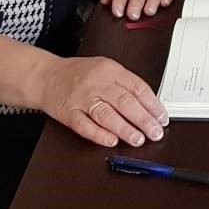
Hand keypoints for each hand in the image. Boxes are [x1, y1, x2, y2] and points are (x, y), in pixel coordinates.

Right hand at [35, 53, 168, 147]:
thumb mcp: (105, 68)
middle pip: (125, 102)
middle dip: (143, 119)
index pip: (137, 87)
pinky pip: (85, 126)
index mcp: (110, 70)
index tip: (162, 118)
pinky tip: (111, 141)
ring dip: (125, 129)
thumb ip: (125, 84)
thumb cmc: (78, 74)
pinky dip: (99, 135)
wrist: (46, 76)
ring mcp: (82, 98)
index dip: (152, 105)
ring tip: (138, 139)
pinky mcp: (68, 113)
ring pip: (106, 115)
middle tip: (155, 132)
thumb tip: (149, 106)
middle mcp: (97, 83)